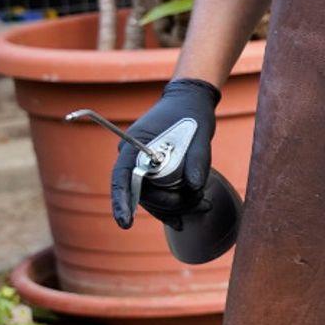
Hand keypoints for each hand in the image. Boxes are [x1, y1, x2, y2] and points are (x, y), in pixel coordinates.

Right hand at [109, 77, 219, 227]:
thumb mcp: (200, 135)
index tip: (125, 223)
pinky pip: (158, 194)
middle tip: (199, 203)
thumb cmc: (192, 113)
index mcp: (135, 145)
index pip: (122, 178)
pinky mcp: (155, 172)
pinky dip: (173, 204)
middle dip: (169, 204)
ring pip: (152, 197)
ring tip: (203, 206)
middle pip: (142, 193)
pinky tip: (185, 216)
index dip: (121, 201)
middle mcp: (134, 158)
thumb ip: (197, 160)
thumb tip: (195, 187)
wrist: (191, 101)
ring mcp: (143, 166)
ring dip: (176, 206)